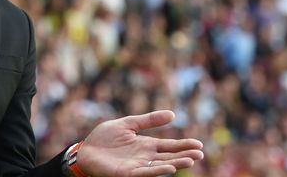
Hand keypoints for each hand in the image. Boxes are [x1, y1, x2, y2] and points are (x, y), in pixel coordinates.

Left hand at [76, 110, 202, 175]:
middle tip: (200, 154)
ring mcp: (137, 166)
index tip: (199, 145)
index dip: (183, 145)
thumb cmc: (104, 138)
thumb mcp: (128, 124)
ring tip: (190, 160)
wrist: (86, 149)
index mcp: (146, 145)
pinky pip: (144, 172)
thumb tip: (173, 114)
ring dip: (175, 164)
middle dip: (184, 155)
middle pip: (168, 156)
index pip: (169, 146)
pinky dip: (157, 170)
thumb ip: (148, 120)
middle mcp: (145, 157)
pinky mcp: (127, 173)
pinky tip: (169, 168)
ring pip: (160, 166)